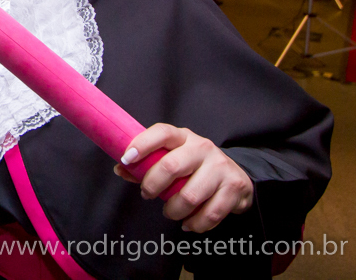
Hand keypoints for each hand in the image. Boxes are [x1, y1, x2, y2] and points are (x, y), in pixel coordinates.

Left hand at [113, 123, 253, 232]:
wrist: (235, 176)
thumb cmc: (193, 167)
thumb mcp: (171, 158)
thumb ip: (146, 164)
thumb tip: (120, 168)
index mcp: (183, 136)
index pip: (162, 132)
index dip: (142, 144)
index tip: (126, 159)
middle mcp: (202, 147)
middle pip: (171, 166)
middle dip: (152, 186)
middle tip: (147, 195)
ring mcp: (220, 166)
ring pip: (190, 195)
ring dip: (174, 210)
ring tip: (170, 212)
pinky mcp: (234, 186)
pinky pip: (210, 213)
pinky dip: (195, 224)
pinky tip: (189, 223)